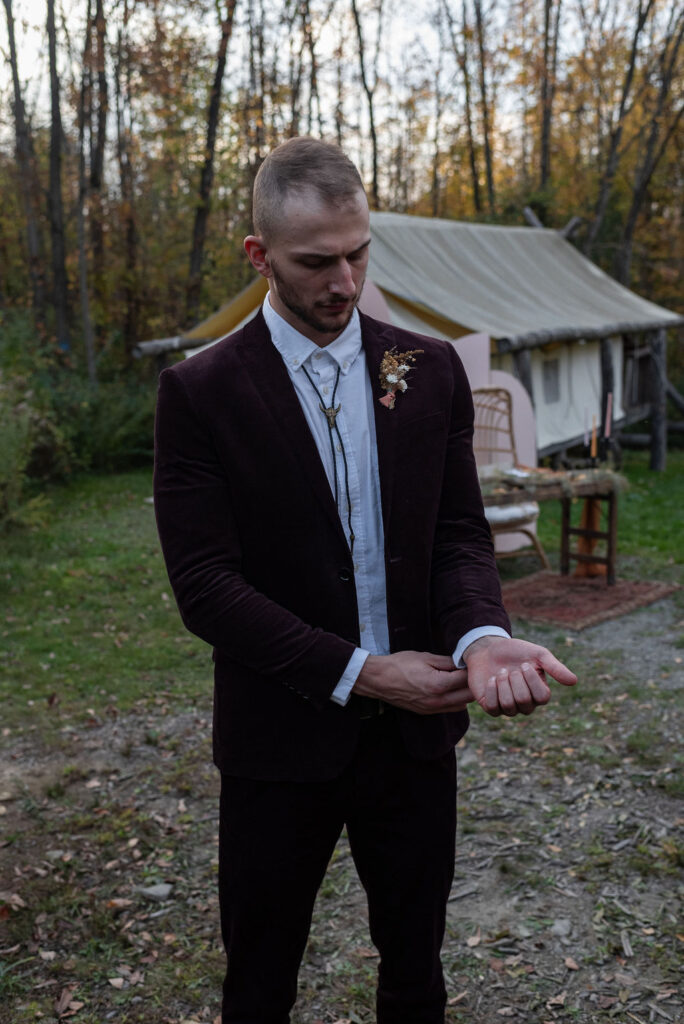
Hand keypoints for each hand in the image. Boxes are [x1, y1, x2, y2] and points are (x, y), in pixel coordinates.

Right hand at [354, 651, 473, 714]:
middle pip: (469, 696)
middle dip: (472, 683)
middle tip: (469, 671)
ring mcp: (432, 708)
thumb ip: (447, 662)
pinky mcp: (427, 712)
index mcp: (439, 685)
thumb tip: (463, 662)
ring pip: (461, 705)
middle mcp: (438, 700)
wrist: (379, 679)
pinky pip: (449, 709)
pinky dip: (454, 700)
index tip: (471, 662)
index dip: (470, 669)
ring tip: (459, 680)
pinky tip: (449, 688)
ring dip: (464, 694)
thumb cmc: (400, 664)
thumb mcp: (425, 657)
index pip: (466, 679)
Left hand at [463, 636, 576, 716]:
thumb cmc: (516, 652)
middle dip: (514, 679)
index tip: (525, 665)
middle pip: (523, 700)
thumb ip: (555, 667)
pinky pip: (492, 707)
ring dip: (502, 683)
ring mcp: (509, 708)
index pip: (543, 697)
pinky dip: (491, 689)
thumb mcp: (537, 654)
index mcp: (540, 693)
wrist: (489, 649)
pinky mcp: (491, 708)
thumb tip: (574, 681)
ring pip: (508, 705)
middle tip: (511, 669)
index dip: (532, 680)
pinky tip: (491, 679)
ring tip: (501, 672)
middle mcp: (527, 704)